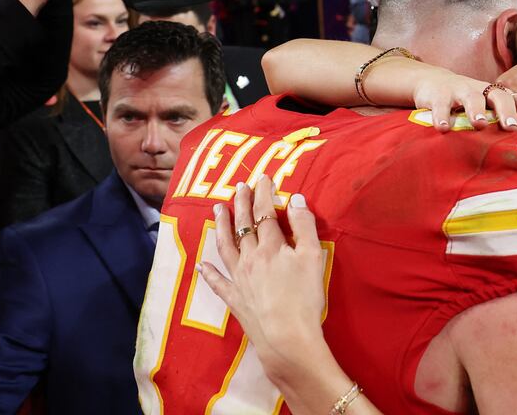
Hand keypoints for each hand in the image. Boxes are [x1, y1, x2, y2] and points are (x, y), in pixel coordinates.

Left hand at [199, 183, 328, 383]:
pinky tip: (203, 265)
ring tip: (217, 209)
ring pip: (226, 246)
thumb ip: (305, 226)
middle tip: (239, 186)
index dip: (264, 193)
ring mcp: (239, 279)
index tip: (263, 178)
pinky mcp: (235, 299)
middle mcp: (250, 258)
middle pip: (243, 225)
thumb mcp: (313, 257)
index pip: (265, 212)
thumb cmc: (305, 297)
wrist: (287, 337)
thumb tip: (295, 199)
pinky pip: (218, 282)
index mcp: (271, 246)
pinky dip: (210, 272)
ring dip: (221, 226)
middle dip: (242, 203)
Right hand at [408, 67, 516, 132]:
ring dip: (477, 110)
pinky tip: (443, 129)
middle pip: (500, 96)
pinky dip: (441, 115)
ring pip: (472, 97)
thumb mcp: (493, 109)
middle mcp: (483, 90)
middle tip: (512, 127)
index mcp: (499, 96)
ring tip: (480, 124)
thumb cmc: (471, 102)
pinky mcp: (438, 95)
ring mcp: (461, 90)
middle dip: (507, 111)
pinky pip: (440, 104)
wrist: (433, 83)